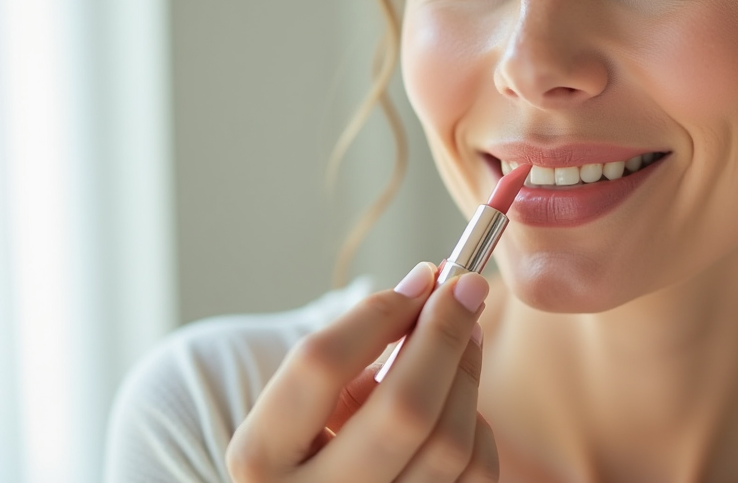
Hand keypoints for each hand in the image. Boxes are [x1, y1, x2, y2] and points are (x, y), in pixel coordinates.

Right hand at [226, 262, 497, 481]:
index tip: (423, 275)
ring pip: (448, 444)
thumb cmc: (310, 442)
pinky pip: (474, 474)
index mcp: (260, 456)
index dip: (380, 312)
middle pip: (403, 411)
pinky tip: (460, 401)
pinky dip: (477, 427)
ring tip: (466, 337)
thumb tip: (431, 284)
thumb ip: (352, 347)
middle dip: (444, 336)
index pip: (320, 364)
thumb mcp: (305, 399)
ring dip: (467, 374)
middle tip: (468, 289)